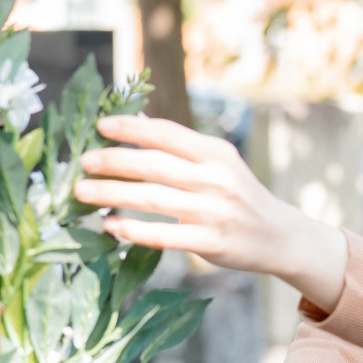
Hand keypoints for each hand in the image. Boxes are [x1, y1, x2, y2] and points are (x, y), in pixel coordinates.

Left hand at [72, 115, 348, 311]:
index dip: (134, 129)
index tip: (102, 126)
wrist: (279, 236)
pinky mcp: (210, 242)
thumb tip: (139, 120)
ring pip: (153, 199)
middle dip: (115, 161)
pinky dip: (134, 230)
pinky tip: (111, 226)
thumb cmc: (240, 195)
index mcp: (216, 153)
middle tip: (83, 160)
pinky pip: (164, 235)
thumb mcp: (219, 163)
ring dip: (113, 194)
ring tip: (83, 191)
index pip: (169, 134)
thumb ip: (181, 145)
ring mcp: (213, 212)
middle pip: (155, 166)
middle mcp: (216, 179)